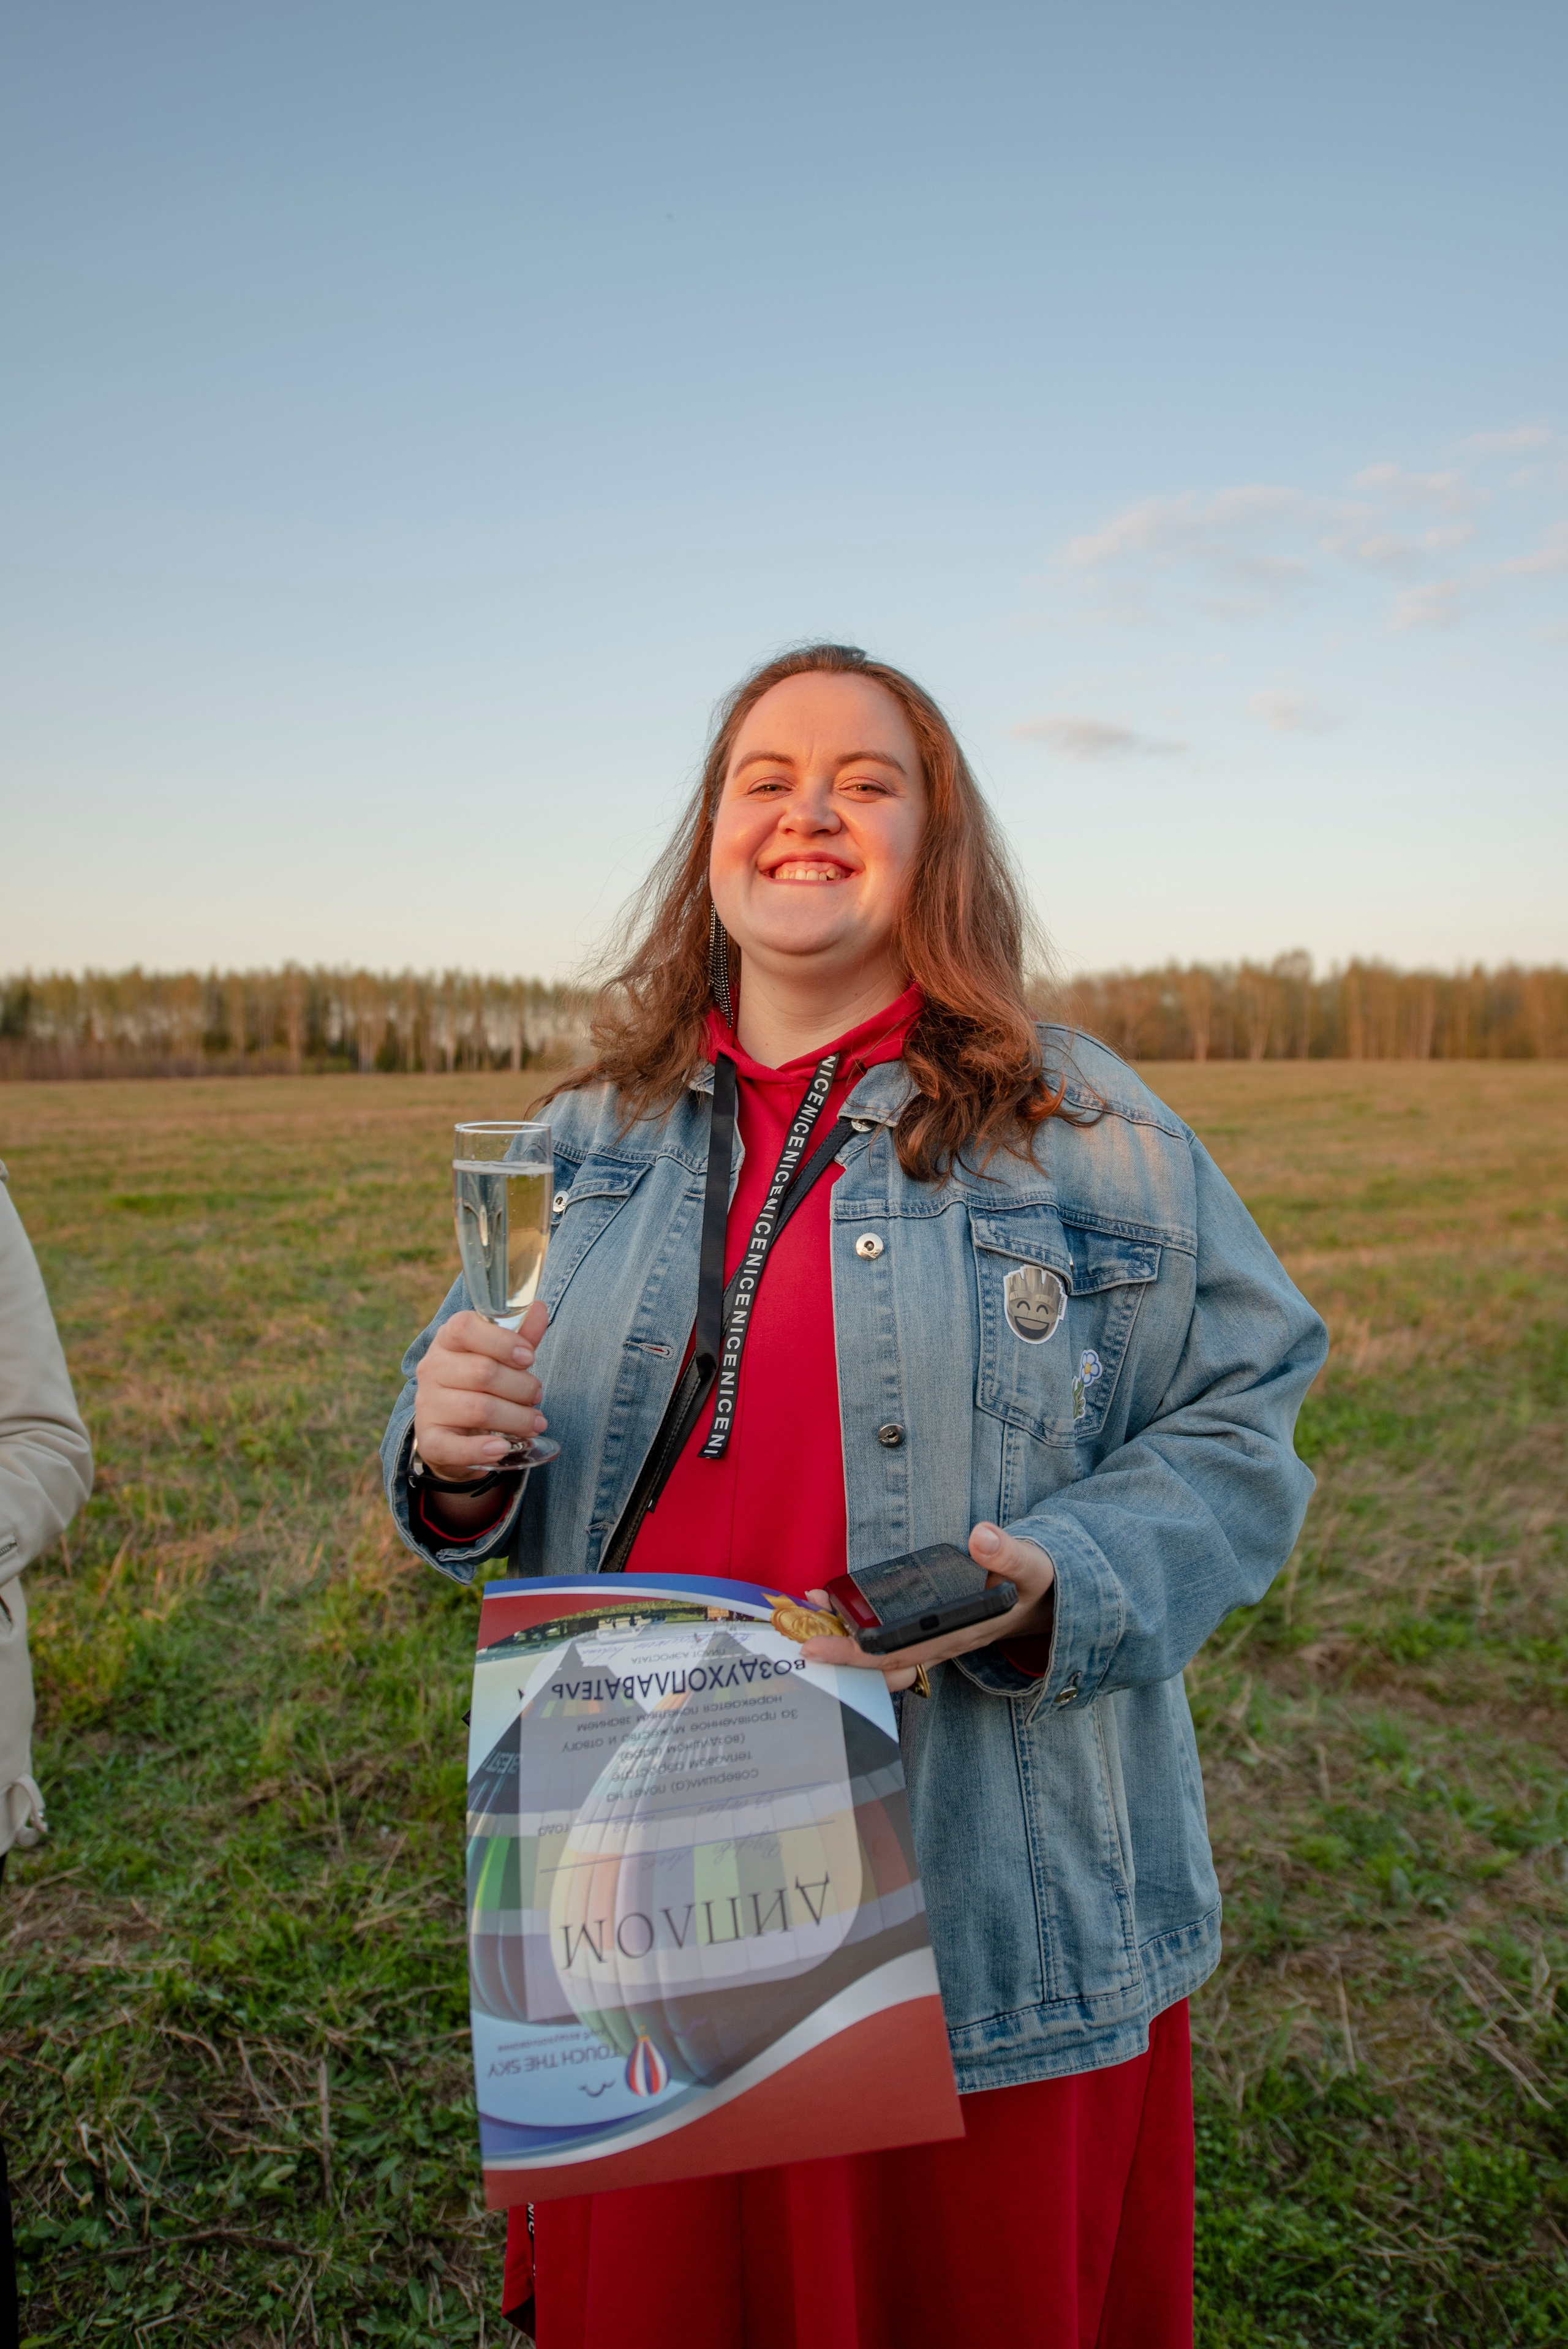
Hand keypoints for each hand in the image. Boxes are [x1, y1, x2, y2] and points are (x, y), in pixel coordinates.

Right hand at [412, 1300, 549, 1479]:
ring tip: (535, 1423)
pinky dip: (481, 1449)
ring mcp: (427, 1405)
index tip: (529, 1357)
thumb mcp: (500, 1356)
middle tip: (538, 1396)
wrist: (453, 1430)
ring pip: (478, 1409)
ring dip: (517, 1418)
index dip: (502, 1341)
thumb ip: (519, 1335)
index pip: (465, 1327)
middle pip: (483, 1372)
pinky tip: (502, 1449)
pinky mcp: (429, 1441)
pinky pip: (454, 1447)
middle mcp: (432, 1369)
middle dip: (522, 1386)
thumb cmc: (481, 1384)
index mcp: (447, 1340)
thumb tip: (539, 1307)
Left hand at [799, 1524, 1054, 1692]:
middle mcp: (944, 1645)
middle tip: (797, 1640)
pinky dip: (864, 1630)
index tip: (816, 1647)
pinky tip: (841, 1608)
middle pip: (881, 1662)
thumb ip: (1008, 1553)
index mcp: (960, 1633)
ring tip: (811, 1619)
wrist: (1058, 1602)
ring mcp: (940, 1642)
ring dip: (848, 1642)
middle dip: (838, 1655)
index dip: (854, 1654)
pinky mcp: (938, 1633)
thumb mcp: (1033, 1565)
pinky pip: (895, 1640)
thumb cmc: (1041, 1584)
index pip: (898, 1653)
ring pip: (886, 1656)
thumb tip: (981, 1536)